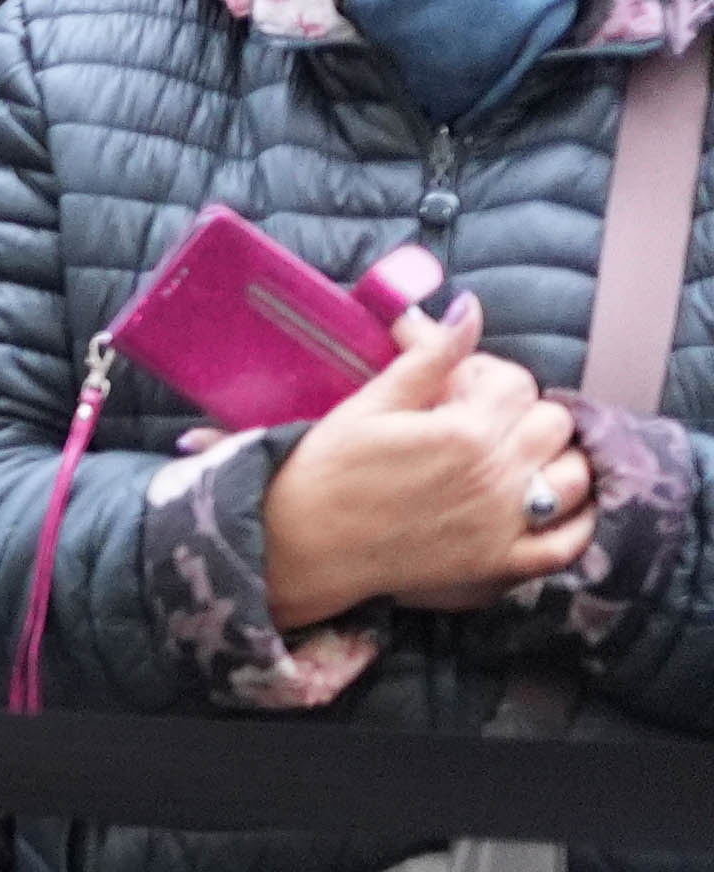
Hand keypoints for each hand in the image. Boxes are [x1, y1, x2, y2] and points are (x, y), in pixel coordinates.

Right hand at [265, 294, 590, 622]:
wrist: (296, 547)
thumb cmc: (323, 472)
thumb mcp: (370, 404)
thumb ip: (429, 356)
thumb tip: (469, 309)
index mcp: (464, 431)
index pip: (516, 383)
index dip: (488, 377)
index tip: (455, 387)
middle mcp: (494, 476)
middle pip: (554, 424)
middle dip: (523, 413)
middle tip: (482, 422)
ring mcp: (501, 523)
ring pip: (574, 477)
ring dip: (557, 460)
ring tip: (521, 460)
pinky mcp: (496, 562)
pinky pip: (565, 545)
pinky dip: (575, 526)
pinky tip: (557, 508)